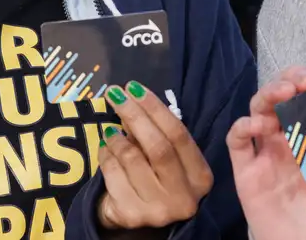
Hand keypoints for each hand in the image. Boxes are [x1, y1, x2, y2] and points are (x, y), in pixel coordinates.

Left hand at [94, 81, 213, 233]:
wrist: (139, 219)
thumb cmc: (156, 178)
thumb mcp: (164, 155)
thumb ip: (154, 131)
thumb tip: (130, 98)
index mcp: (200, 177)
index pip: (178, 135)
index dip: (155, 108)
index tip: (134, 87)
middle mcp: (184, 197)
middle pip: (157, 147)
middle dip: (134, 114)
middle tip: (114, 93)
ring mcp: (158, 210)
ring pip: (131, 159)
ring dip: (116, 138)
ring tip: (110, 131)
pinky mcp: (131, 216)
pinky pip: (112, 173)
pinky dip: (105, 154)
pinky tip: (106, 149)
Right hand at [227, 65, 305, 239]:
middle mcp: (292, 139)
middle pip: (286, 96)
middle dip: (294, 79)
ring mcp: (268, 153)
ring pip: (260, 109)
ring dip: (269, 94)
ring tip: (285, 93)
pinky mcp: (248, 171)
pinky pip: (237, 142)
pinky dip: (243, 126)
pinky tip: (258, 125)